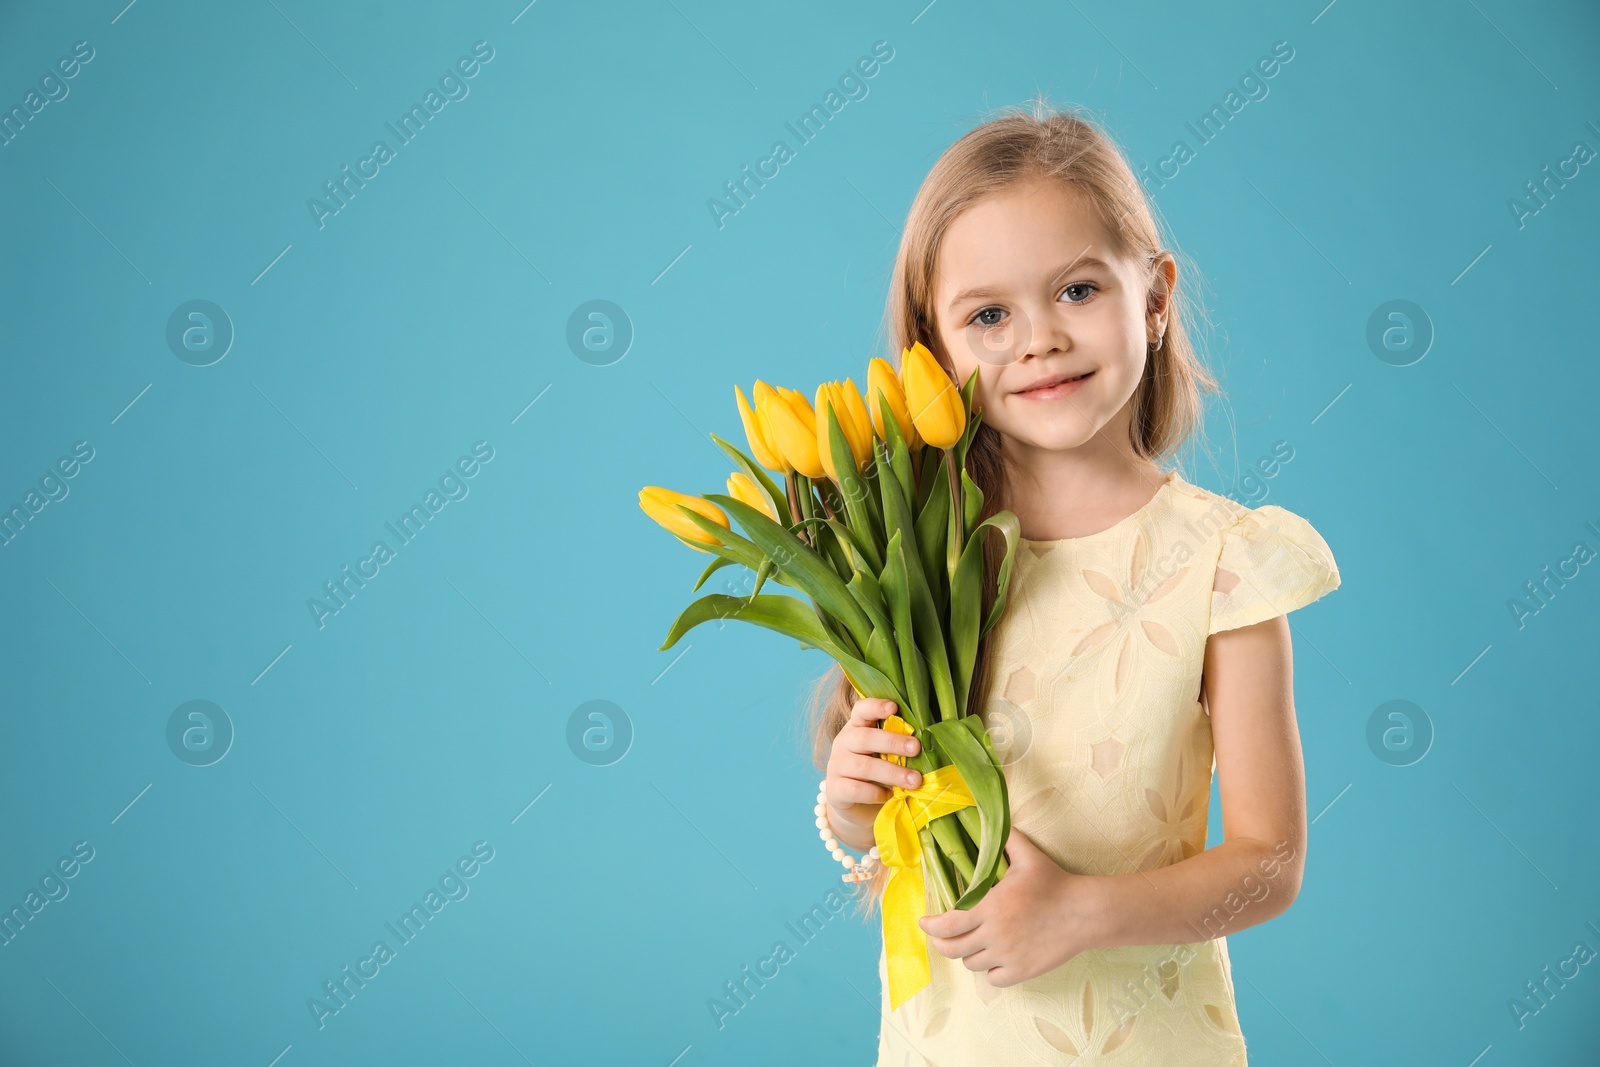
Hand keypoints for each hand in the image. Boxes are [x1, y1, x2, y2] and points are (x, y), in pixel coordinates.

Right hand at [825, 697, 922, 852]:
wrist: (858, 808)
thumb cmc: (879, 775)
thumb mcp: (887, 755)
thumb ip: (899, 747)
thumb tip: (928, 744)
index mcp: (856, 727)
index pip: (861, 710)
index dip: (876, 706)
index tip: (894, 707)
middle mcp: (843, 743)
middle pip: (864, 737)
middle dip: (892, 742)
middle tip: (915, 748)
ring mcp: (836, 766)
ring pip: (863, 766)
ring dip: (892, 772)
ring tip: (915, 780)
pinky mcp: (835, 790)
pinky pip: (856, 789)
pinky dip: (875, 793)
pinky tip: (890, 795)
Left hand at [916, 824, 1104, 986]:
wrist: (1084, 912)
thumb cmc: (1055, 882)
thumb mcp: (1028, 855)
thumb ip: (1005, 839)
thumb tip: (991, 820)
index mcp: (990, 908)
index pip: (947, 924)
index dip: (931, 926)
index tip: (924, 922)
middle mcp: (994, 935)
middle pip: (953, 949)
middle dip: (942, 943)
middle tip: (941, 937)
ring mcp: (1008, 956)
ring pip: (972, 964)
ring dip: (968, 954)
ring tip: (972, 943)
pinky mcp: (1022, 971)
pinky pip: (993, 979)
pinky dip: (989, 971)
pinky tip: (993, 959)